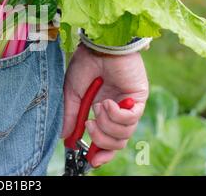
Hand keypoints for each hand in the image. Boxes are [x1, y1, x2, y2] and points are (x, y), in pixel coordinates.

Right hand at [61, 44, 148, 167]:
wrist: (99, 45)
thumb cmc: (85, 64)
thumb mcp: (72, 94)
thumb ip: (71, 116)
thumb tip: (66, 138)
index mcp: (102, 110)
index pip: (107, 139)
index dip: (100, 152)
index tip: (91, 160)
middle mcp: (117, 110)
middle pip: (116, 142)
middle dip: (100, 139)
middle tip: (89, 124)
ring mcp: (129, 105)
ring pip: (123, 134)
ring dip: (106, 124)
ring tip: (99, 106)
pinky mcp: (138, 99)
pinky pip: (130, 120)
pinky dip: (116, 115)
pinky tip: (108, 102)